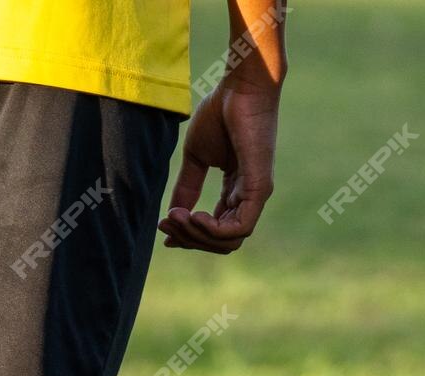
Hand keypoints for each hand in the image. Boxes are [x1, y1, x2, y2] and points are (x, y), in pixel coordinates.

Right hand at [160, 78, 279, 253]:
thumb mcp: (195, 157)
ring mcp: (257, 195)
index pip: (215, 229)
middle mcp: (248, 197)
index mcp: (235, 191)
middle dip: (189, 237)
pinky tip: (194, 216)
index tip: (164, 230)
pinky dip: (214, 230)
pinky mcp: (260, 189)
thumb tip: (173, 215)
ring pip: (229, 240)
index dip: (189, 235)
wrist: (240, 87)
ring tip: (177, 217)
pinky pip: (240, 228)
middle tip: (166, 223)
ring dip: (198, 235)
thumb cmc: (221, 113)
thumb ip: (186, 188)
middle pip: (221, 241)